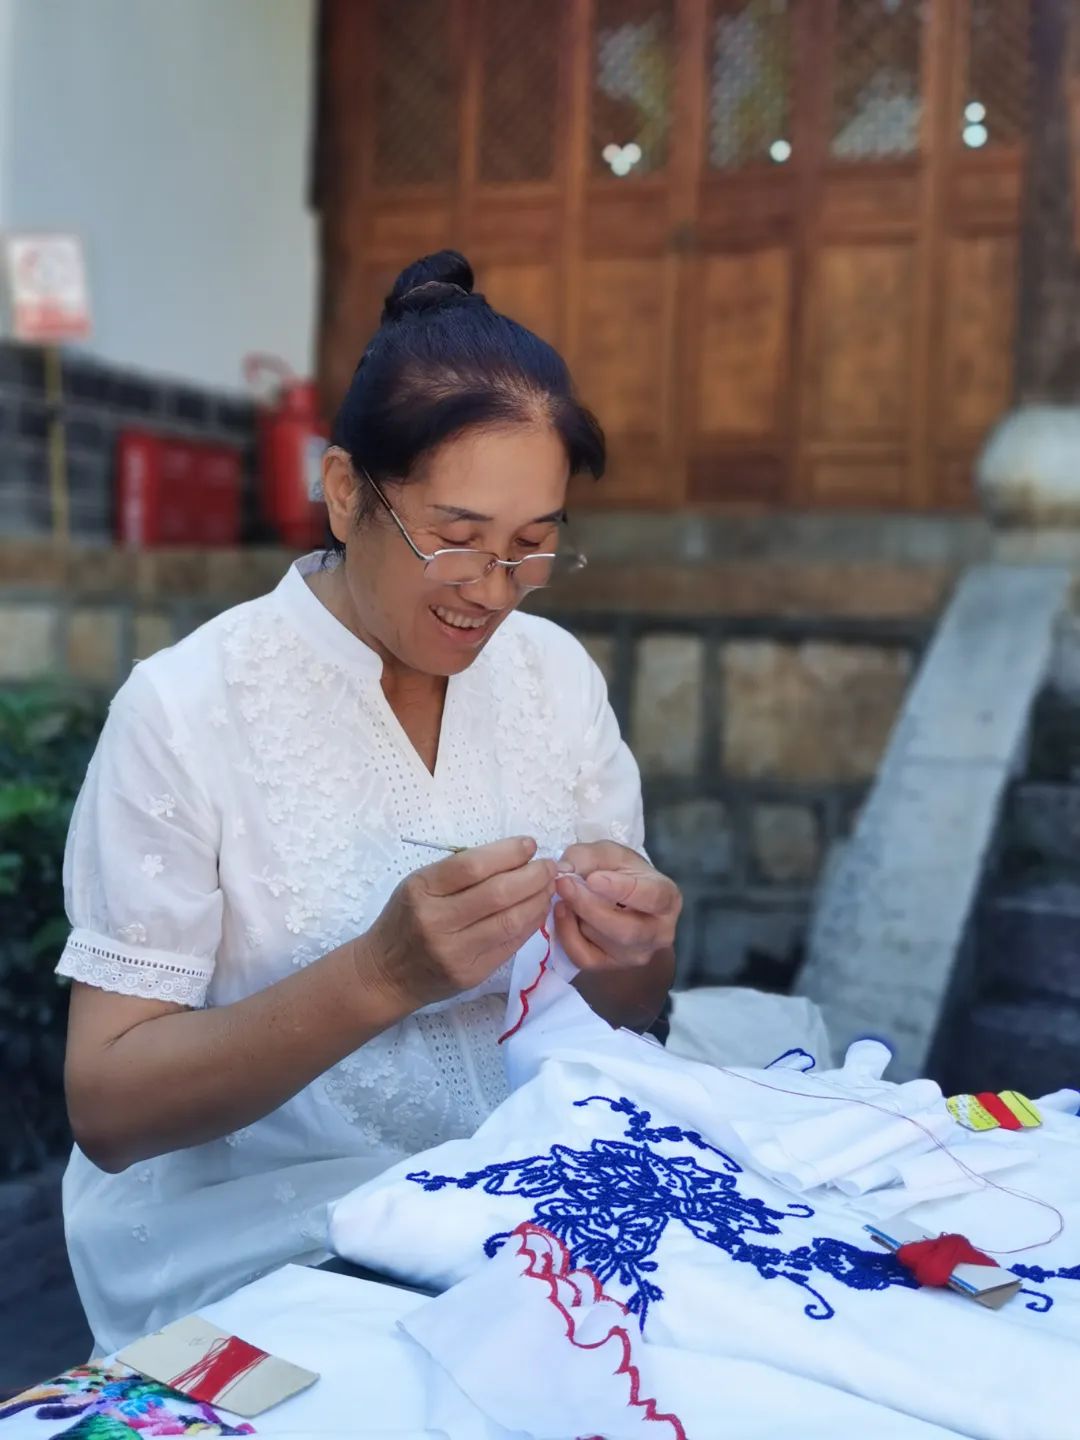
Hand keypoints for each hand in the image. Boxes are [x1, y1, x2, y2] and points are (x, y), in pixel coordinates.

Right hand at [357, 838, 556, 1009]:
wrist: (387, 974)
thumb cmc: (405, 919)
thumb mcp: (419, 885)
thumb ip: (459, 872)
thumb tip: (515, 856)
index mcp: (421, 891)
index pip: (472, 866)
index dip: (508, 853)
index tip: (530, 845)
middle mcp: (437, 922)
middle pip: (498, 894)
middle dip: (533, 876)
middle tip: (550, 866)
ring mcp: (455, 952)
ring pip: (510, 921)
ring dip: (538, 900)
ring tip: (550, 886)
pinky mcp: (472, 974)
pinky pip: (510, 945)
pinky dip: (531, 924)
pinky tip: (538, 909)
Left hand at [554, 841, 680, 971]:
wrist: (618, 896)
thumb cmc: (619, 871)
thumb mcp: (608, 853)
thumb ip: (588, 856)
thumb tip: (564, 871)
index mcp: (667, 898)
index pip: (652, 898)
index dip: (622, 890)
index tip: (593, 879)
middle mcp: (660, 933)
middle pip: (627, 930)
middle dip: (590, 906)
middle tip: (564, 884)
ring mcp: (637, 954)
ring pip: (605, 943)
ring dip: (578, 917)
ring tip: (564, 894)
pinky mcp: (611, 965)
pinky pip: (585, 958)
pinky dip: (567, 935)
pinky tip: (562, 913)